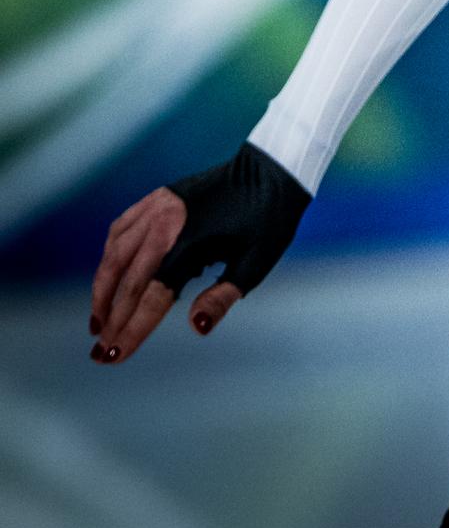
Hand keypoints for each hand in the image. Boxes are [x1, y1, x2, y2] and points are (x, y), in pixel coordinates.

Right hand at [87, 143, 310, 364]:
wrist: (272, 170)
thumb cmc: (269, 221)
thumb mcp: (256, 264)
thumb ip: (223, 297)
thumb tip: (194, 327)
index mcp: (189, 246)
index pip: (150, 299)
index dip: (130, 331)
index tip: (111, 357)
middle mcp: (164, 226)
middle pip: (126, 282)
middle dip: (110, 319)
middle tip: (98, 349)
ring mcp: (156, 208)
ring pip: (114, 256)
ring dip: (102, 291)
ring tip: (98, 320)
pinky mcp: (156, 198)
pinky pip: (120, 230)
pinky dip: (109, 256)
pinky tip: (108, 274)